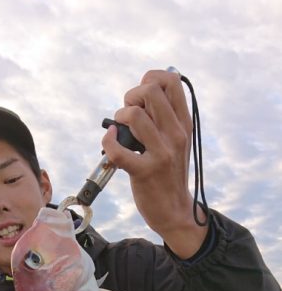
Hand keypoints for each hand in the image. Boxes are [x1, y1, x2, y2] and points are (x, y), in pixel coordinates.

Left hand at [102, 69, 205, 257]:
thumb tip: (143, 92)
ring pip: (134, 115)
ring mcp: (161, 153)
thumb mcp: (176, 141)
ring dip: (119, 118)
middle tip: (128, 116)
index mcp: (184, 123)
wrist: (175, 211)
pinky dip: (108, 141)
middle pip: (150, 90)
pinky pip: (117, 149)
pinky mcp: (144, 172)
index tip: (142, 99)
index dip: (150, 80)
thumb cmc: (169, 173)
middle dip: (131, 96)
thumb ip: (165, 117)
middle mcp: (176, 134)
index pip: (172, 80)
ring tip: (121, 132)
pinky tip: (110, 141)